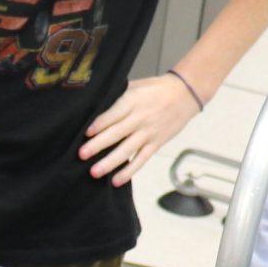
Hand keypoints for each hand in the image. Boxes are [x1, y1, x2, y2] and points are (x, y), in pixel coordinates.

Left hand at [80, 73, 202, 185]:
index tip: (86, 133)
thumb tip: (93, 105)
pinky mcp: (156, 143)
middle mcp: (140, 118)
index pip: (114, 113)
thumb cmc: (155, 89)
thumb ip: (116, 95)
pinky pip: (141, 159)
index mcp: (133, 100)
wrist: (186, 94)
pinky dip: (129, 171)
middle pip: (117, 133)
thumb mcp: (135, 85)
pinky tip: (116, 181)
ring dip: (110, 162)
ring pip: (127, 149)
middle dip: (98, 145)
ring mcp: (149, 132)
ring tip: (94, 172)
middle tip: (82, 155)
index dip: (100, 124)